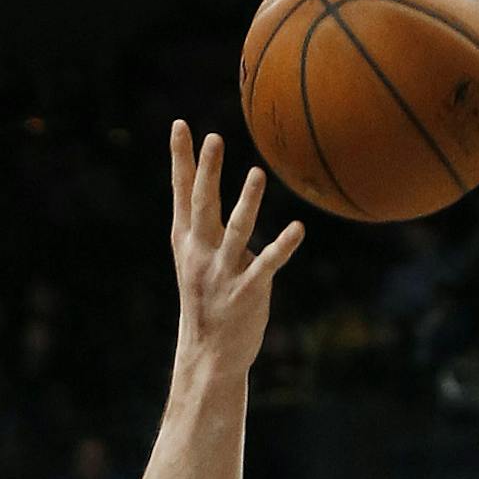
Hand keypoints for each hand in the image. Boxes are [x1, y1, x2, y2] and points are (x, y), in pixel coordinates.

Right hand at [168, 122, 303, 367]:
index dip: (181, 159)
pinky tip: (298, 229)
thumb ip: (203, 224)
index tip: (180, 125)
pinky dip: (282, 246)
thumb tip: (207, 187)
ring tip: (257, 173)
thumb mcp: (196, 259)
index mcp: (186, 241)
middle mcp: (200, 253)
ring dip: (247, 203)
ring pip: (236, 231)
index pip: (181, 192)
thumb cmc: (207, 299)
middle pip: (203, 205)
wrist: (209, 353)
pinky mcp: (248, 291)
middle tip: (213, 138)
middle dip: (207, 172)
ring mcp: (223, 272)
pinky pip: (267, 264)